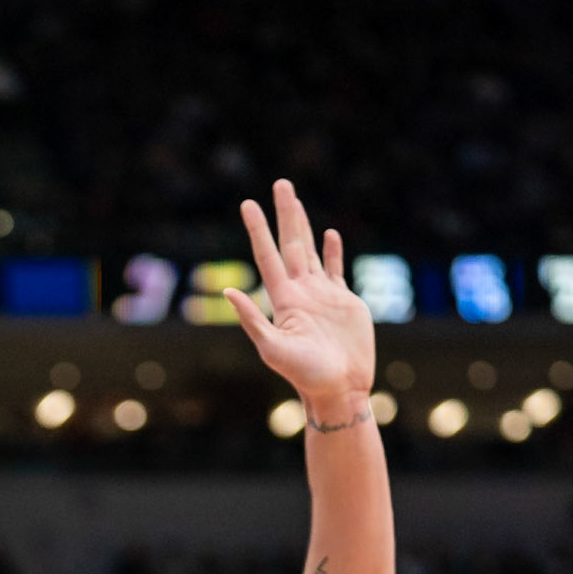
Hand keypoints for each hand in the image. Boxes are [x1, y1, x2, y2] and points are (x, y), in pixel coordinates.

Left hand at [227, 179, 375, 408]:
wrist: (340, 390)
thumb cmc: (305, 375)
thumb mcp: (273, 349)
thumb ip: (252, 321)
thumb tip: (228, 291)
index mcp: (283, 300)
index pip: (268, 256)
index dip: (258, 230)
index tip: (248, 203)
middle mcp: (301, 292)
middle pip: (291, 244)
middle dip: (285, 214)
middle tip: (280, 183)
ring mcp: (322, 295)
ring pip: (311, 251)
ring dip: (304, 225)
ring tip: (296, 201)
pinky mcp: (344, 302)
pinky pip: (336, 269)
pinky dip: (333, 251)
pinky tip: (329, 234)